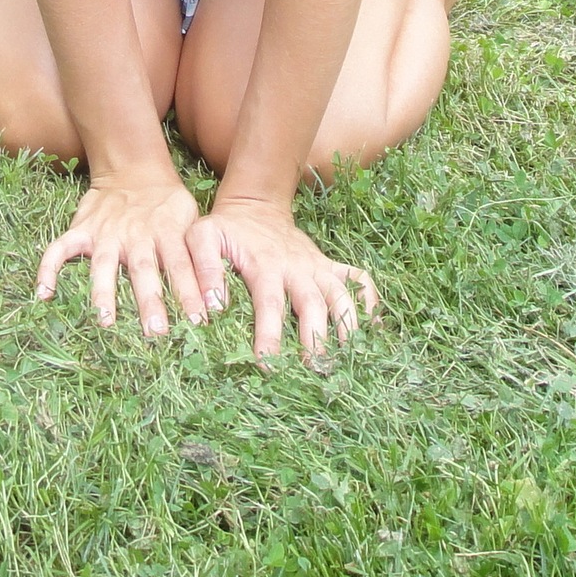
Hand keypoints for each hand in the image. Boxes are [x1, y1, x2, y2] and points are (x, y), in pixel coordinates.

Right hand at [36, 178, 209, 336]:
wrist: (133, 168)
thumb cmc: (168, 205)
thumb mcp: (191, 220)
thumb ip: (197, 254)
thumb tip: (217, 297)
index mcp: (166, 231)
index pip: (182, 264)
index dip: (190, 291)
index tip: (200, 320)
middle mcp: (136, 235)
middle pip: (143, 270)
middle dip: (150, 301)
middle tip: (156, 333)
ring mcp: (106, 233)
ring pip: (103, 265)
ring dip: (103, 293)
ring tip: (104, 321)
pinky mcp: (82, 230)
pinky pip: (60, 249)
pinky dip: (48, 269)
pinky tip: (42, 295)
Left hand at [188, 196, 376, 362]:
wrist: (254, 206)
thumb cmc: (225, 229)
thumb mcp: (202, 238)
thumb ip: (204, 268)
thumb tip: (212, 309)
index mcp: (265, 264)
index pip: (270, 303)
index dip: (269, 335)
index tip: (267, 364)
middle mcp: (296, 266)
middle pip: (312, 304)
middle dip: (316, 338)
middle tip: (315, 371)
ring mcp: (316, 266)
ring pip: (340, 294)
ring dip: (347, 324)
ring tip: (348, 357)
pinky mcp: (327, 266)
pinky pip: (357, 278)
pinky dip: (369, 299)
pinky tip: (373, 326)